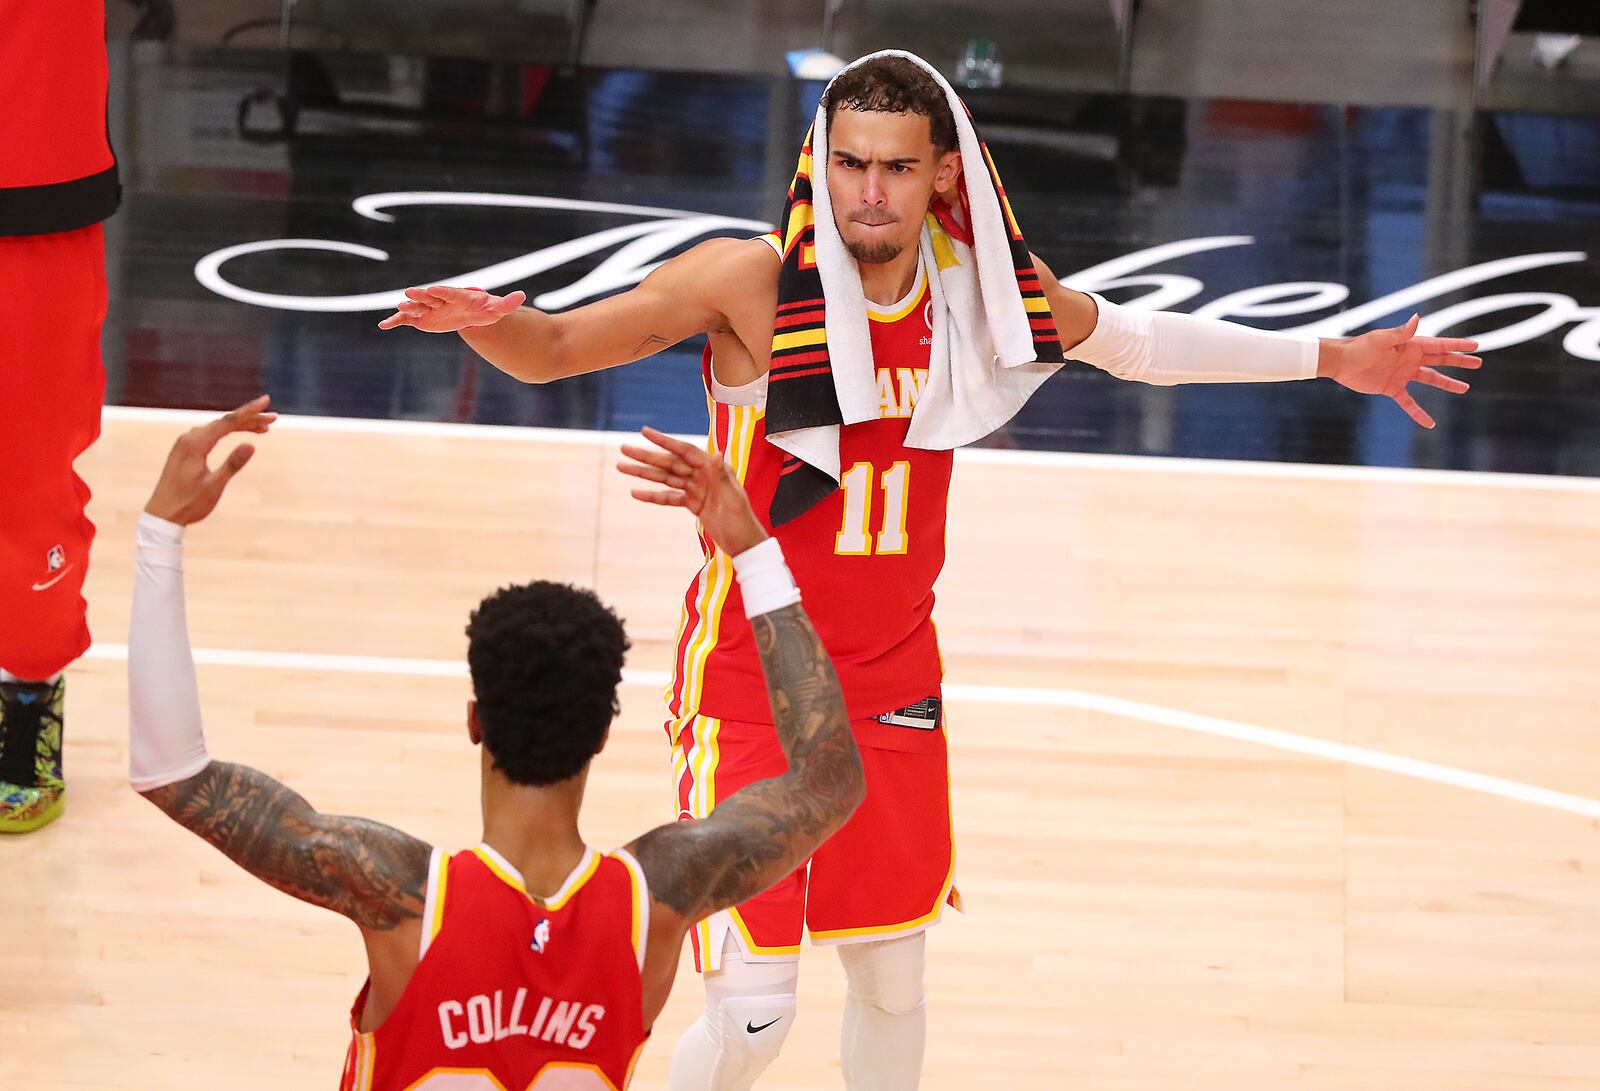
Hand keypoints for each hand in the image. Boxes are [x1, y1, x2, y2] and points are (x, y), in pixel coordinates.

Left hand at [144, 396, 275, 525]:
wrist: (162, 514)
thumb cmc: (188, 503)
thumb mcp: (214, 486)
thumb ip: (232, 464)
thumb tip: (251, 445)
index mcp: (195, 445)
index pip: (227, 422)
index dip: (249, 411)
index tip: (266, 401)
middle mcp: (189, 439)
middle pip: (224, 422)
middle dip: (249, 419)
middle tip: (273, 418)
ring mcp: (186, 443)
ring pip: (218, 427)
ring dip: (241, 426)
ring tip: (263, 429)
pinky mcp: (187, 450)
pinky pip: (211, 434)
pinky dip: (228, 433)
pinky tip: (240, 434)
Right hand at [377, 286, 526, 332]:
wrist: (471, 315)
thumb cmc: (484, 310)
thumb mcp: (497, 309)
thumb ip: (507, 303)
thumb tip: (523, 295)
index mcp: (457, 296)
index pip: (449, 292)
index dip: (442, 291)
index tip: (434, 289)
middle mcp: (440, 300)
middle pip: (429, 297)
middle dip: (420, 295)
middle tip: (410, 292)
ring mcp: (429, 309)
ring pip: (417, 308)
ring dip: (408, 308)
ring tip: (399, 309)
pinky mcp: (422, 319)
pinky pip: (407, 320)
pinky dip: (396, 322)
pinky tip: (383, 326)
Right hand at [618, 427, 767, 556]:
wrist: (744, 544)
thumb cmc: (742, 521)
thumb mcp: (732, 499)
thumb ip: (721, 476)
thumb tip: (718, 453)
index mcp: (714, 469)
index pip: (685, 451)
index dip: (664, 441)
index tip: (644, 432)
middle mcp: (703, 475)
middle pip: (670, 463)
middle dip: (646, 456)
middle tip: (624, 448)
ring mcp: (696, 490)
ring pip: (666, 478)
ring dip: (644, 473)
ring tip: (622, 467)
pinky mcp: (693, 504)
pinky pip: (669, 498)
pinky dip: (653, 496)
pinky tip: (636, 493)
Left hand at [1323, 315, 1480, 428]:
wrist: (1341, 363)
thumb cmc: (1360, 347)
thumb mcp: (1382, 339)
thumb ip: (1401, 333)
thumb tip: (1417, 318)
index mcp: (1410, 346)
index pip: (1439, 345)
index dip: (1457, 345)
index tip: (1475, 345)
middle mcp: (1409, 359)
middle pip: (1440, 360)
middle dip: (1458, 361)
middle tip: (1477, 363)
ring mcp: (1402, 374)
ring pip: (1430, 379)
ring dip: (1447, 383)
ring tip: (1465, 388)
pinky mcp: (1392, 388)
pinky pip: (1409, 403)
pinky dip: (1418, 413)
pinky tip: (1430, 423)